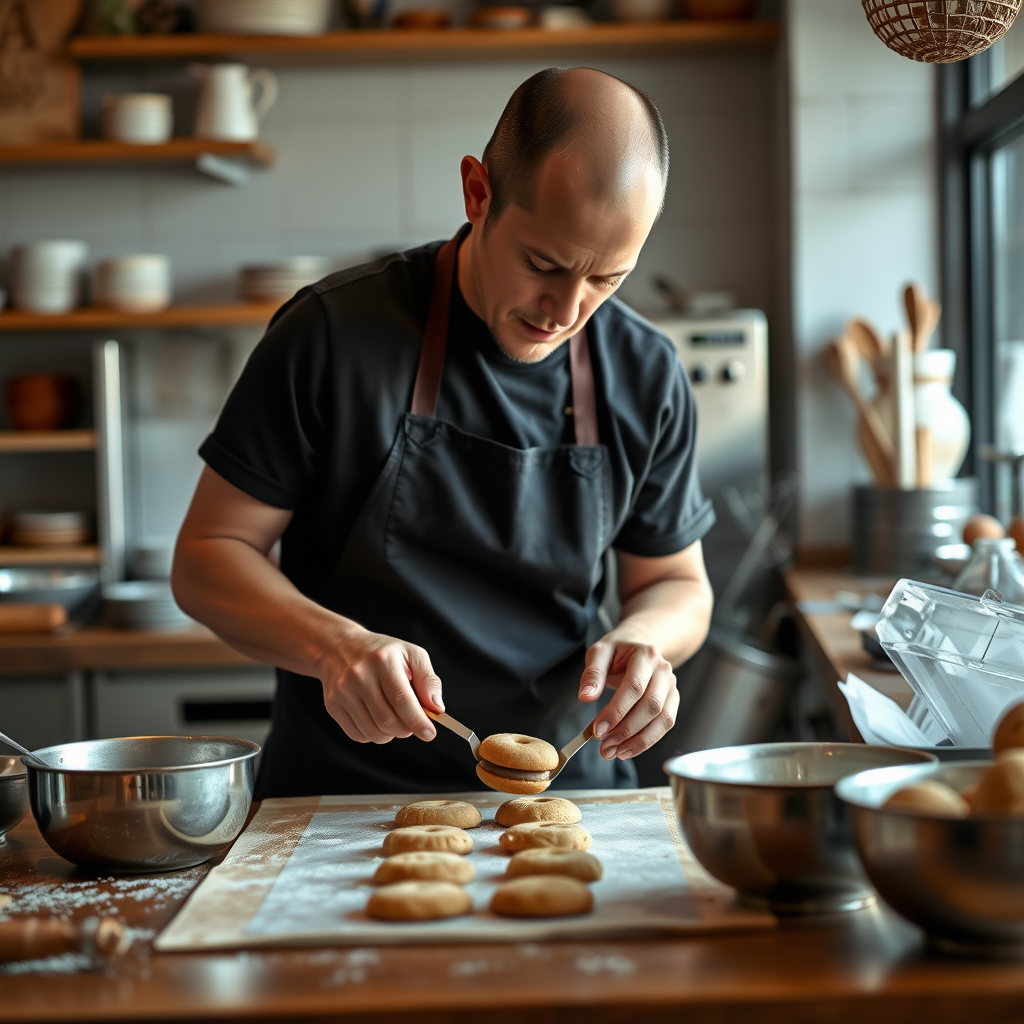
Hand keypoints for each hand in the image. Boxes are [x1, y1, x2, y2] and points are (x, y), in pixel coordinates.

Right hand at [319, 628, 443, 744]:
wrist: (339, 646)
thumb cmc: (382, 653)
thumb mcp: (411, 654)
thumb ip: (428, 680)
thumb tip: (437, 708)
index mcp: (382, 660)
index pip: (402, 700)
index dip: (418, 721)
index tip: (429, 733)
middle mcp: (359, 675)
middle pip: (387, 721)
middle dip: (406, 729)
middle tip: (411, 723)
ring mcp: (343, 691)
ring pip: (373, 732)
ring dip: (390, 734)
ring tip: (394, 718)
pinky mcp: (332, 705)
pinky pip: (358, 735)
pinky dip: (373, 735)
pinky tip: (376, 719)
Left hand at [578, 630, 678, 759]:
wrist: (638, 645)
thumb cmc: (617, 651)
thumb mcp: (599, 652)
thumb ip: (592, 673)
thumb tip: (585, 697)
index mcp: (645, 655)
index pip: (634, 686)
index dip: (616, 711)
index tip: (597, 730)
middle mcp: (664, 670)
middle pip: (651, 705)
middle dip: (626, 730)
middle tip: (604, 746)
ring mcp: (671, 686)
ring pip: (663, 719)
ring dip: (639, 741)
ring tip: (615, 752)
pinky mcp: (673, 700)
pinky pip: (666, 724)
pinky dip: (648, 740)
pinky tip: (628, 749)